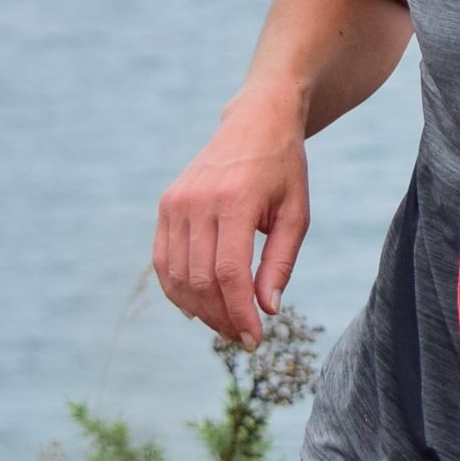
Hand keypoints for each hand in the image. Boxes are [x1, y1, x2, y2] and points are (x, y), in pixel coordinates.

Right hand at [154, 81, 308, 347]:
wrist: (256, 122)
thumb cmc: (283, 169)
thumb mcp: (296, 213)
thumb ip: (280, 262)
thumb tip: (268, 310)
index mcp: (235, 200)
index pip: (229, 272)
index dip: (240, 312)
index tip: (256, 339)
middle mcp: (198, 200)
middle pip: (201, 279)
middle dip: (222, 317)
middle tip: (244, 338)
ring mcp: (176, 202)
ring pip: (177, 275)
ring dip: (200, 310)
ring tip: (226, 326)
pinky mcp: (166, 204)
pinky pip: (163, 260)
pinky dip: (177, 290)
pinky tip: (198, 309)